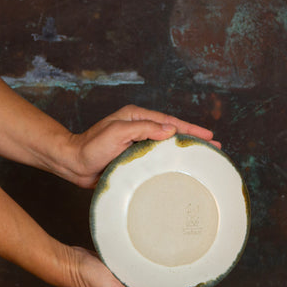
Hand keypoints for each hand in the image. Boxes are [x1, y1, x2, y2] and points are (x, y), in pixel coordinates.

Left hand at [58, 104, 220, 187]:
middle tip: (214, 146)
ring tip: (202, 157)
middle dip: (193, 138)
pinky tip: (178, 169)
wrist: (72, 164)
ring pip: (165, 145)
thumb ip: (144, 129)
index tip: (209, 136)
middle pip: (172, 132)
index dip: (191, 129)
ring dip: (183, 150)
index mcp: (137, 118)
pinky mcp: (132, 158)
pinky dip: (169, 161)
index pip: (170, 121)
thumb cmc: (91, 146)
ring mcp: (136, 143)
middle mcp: (138, 128)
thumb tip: (171, 129)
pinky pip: (156, 158)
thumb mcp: (118, 132)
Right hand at [65, 246, 214, 286]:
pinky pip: (149, 274)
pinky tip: (167, 265)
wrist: (70, 263)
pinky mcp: (127, 271)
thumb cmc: (87, 279)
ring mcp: (131, 284)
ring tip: (193, 275)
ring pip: (160, 285)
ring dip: (176, 282)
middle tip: (208, 283)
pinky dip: (161, 271)